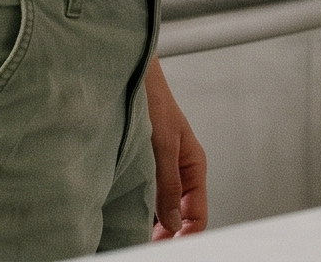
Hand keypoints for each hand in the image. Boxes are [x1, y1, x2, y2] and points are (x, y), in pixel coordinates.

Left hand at [144, 57, 206, 238]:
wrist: (128, 76)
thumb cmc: (152, 98)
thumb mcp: (163, 145)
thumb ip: (169, 185)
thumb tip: (172, 222)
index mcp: (193, 165)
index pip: (198, 215)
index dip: (185, 236)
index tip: (166, 248)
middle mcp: (178, 171)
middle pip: (178, 217)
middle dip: (165, 234)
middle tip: (143, 244)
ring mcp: (159, 170)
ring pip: (160, 208)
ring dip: (149, 223)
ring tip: (131, 233)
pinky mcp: (141, 167)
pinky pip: (143, 197)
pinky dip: (136, 209)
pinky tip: (123, 214)